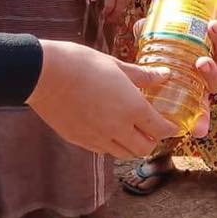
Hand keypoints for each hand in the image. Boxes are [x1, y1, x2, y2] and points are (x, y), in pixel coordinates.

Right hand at [27, 40, 177, 156]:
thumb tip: (164, 75)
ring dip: (132, 146)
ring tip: (131, 131)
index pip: (160, 129)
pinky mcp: (79, 140)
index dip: (170, 129)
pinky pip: (102, 150)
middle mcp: (117, 129)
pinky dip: (111, 145)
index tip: (173, 125)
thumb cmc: (80, 63)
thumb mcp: (116, 65)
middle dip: (152, 141)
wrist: (42, 74)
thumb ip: (142, 76)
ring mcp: (97, 138)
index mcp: (132, 108)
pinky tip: (108, 131)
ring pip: (123, 153)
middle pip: (144, 148)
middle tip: (152, 129)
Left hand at [91, 0, 132, 23]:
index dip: (106, 13)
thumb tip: (92, 0)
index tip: (103, 16)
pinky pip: (129, 1)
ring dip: (119, 12)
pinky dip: (124, 6)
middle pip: (118, 10)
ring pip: (124, 7)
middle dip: (114, 17)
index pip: (109, 6)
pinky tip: (120, 7)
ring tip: (115, 16)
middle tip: (109, 21)